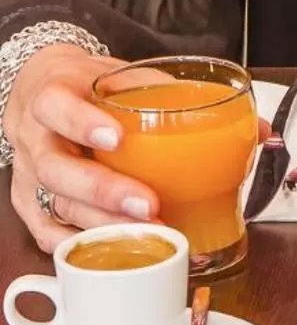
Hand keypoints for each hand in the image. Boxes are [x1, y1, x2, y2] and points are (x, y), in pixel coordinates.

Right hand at [5, 45, 158, 251]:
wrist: (43, 90)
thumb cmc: (87, 87)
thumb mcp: (118, 75)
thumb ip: (163, 91)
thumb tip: (240, 124)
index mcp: (52, 94)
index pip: (54, 104)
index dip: (81, 122)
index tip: (117, 138)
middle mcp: (33, 136)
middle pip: (54, 168)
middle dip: (103, 191)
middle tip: (148, 205)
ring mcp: (27, 172)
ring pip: (53, 204)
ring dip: (101, 224)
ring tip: (147, 232)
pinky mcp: (28, 200)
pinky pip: (44, 231)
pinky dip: (78, 244)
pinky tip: (111, 249)